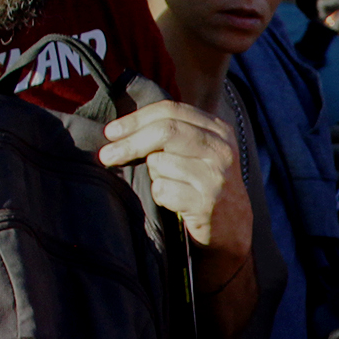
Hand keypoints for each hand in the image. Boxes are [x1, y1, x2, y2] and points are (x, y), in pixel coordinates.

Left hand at [99, 99, 251, 257]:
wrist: (232, 227)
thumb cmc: (203, 184)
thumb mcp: (198, 150)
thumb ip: (172, 132)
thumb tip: (119, 128)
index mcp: (219, 130)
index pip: (170, 111)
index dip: (135, 119)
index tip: (111, 132)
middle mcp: (221, 149)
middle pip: (164, 132)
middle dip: (129, 143)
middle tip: (105, 156)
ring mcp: (216, 176)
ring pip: (160, 163)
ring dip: (154, 176)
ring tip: (172, 185)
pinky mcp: (206, 202)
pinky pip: (162, 190)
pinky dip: (160, 196)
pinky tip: (175, 202)